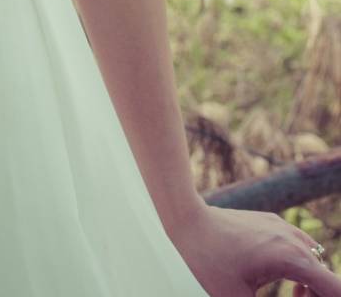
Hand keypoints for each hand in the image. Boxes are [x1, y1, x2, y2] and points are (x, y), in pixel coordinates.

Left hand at [165, 202, 337, 295]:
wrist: (183, 220)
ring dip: (314, 286)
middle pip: (328, 278)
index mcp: (291, 259)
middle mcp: (292, 239)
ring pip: (315, 263)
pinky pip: (300, 249)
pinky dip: (302, 270)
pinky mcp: (270, 223)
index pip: (336, 289)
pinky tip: (289, 287)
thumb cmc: (207, 264)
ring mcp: (281, 227)